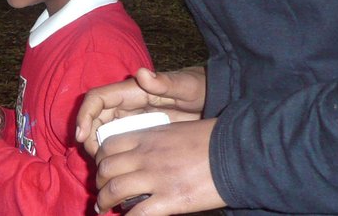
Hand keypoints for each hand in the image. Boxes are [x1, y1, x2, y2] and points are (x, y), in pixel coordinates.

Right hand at [76, 67, 206, 155]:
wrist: (213, 101)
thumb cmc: (198, 90)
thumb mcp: (185, 87)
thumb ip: (165, 82)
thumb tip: (141, 73)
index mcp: (132, 92)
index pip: (97, 99)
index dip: (84, 115)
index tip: (81, 136)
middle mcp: (125, 104)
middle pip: (94, 118)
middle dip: (88, 136)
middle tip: (96, 158)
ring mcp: (130, 118)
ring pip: (102, 131)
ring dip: (97, 147)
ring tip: (105, 166)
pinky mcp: (137, 131)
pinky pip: (116, 141)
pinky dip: (111, 153)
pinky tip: (118, 168)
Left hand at [93, 118, 225, 214]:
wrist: (238, 152)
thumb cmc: (211, 139)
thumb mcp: (176, 131)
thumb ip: (155, 141)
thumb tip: (144, 152)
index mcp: (147, 137)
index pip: (108, 146)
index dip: (100, 160)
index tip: (103, 169)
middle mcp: (146, 156)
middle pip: (106, 169)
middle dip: (99, 183)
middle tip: (102, 193)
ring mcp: (156, 178)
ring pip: (115, 190)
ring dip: (105, 202)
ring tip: (103, 209)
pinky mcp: (171, 199)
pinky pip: (139, 213)